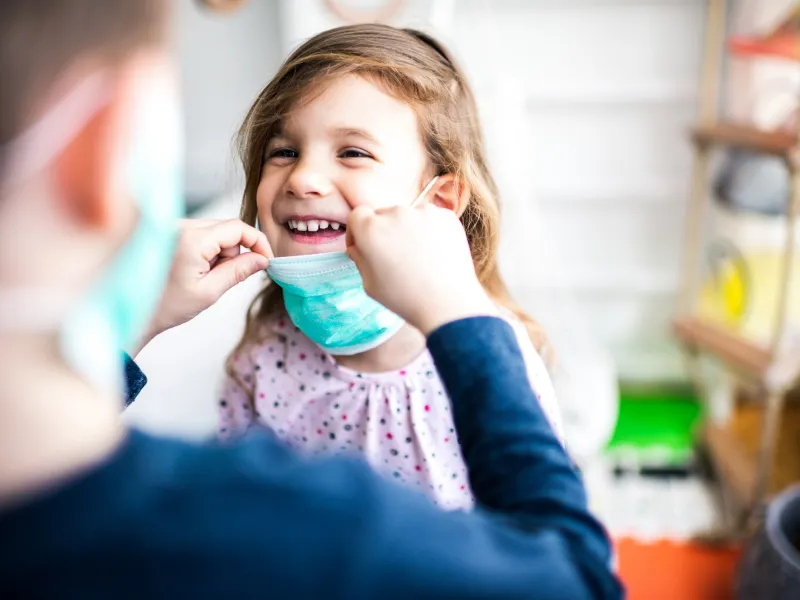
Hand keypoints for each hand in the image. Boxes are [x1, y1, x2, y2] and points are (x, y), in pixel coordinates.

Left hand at [132, 219, 271, 354]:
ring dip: (219, 252)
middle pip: (227, 228)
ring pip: (215, 231)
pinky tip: (193, 269)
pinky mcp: (169, 231)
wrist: (135, 312)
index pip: (237, 227)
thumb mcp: (210, 292)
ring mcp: (173, 226)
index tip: (266, 260)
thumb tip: (263, 259)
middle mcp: (180, 226)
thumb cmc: (167, 306)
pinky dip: (206, 250)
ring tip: (203, 276)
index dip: (258, 242)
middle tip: (222, 277)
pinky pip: (201, 233)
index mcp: (192, 239)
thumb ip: (239, 271)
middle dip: (234, 251)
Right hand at [346, 204, 497, 335]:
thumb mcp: (369, 284)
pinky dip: (430, 231)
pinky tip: (434, 253)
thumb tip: (358, 246)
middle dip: (384, 231)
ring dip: (407, 230)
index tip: (363, 245)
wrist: (447, 303)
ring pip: (408, 216)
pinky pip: (431, 219)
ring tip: (418, 257)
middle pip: (383, 215)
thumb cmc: (405, 298)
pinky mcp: (446, 216)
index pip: (358, 215)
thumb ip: (359, 259)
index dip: (358, 230)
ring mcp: (423, 212)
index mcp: (370, 229)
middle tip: (395, 256)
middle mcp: (395, 213)